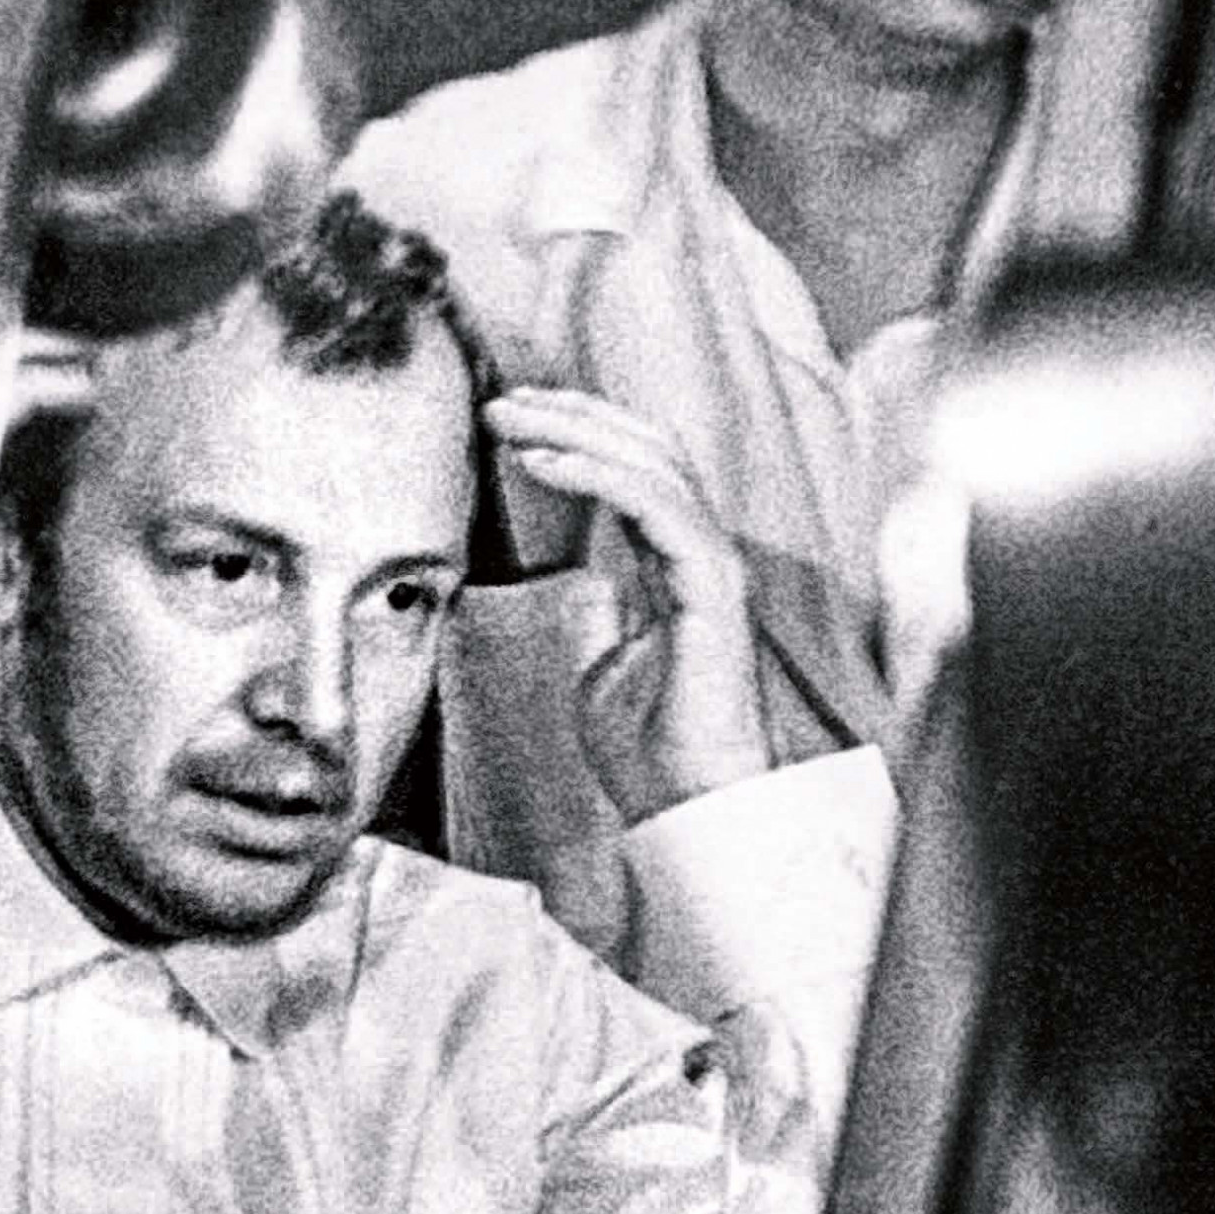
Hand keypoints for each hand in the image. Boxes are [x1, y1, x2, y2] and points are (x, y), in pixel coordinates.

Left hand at [484, 388, 769, 824]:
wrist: (690, 809)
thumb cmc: (652, 755)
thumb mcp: (603, 667)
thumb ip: (600, 614)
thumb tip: (582, 585)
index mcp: (676, 568)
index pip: (637, 472)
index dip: (580, 435)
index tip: (513, 421)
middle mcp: (700, 554)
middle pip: (646, 450)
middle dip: (571, 416)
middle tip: (501, 404)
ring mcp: (712, 565)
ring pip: (653, 462)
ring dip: (575, 431)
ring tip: (510, 420)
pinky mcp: (713, 584)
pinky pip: (656, 503)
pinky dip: (596, 472)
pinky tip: (541, 461)